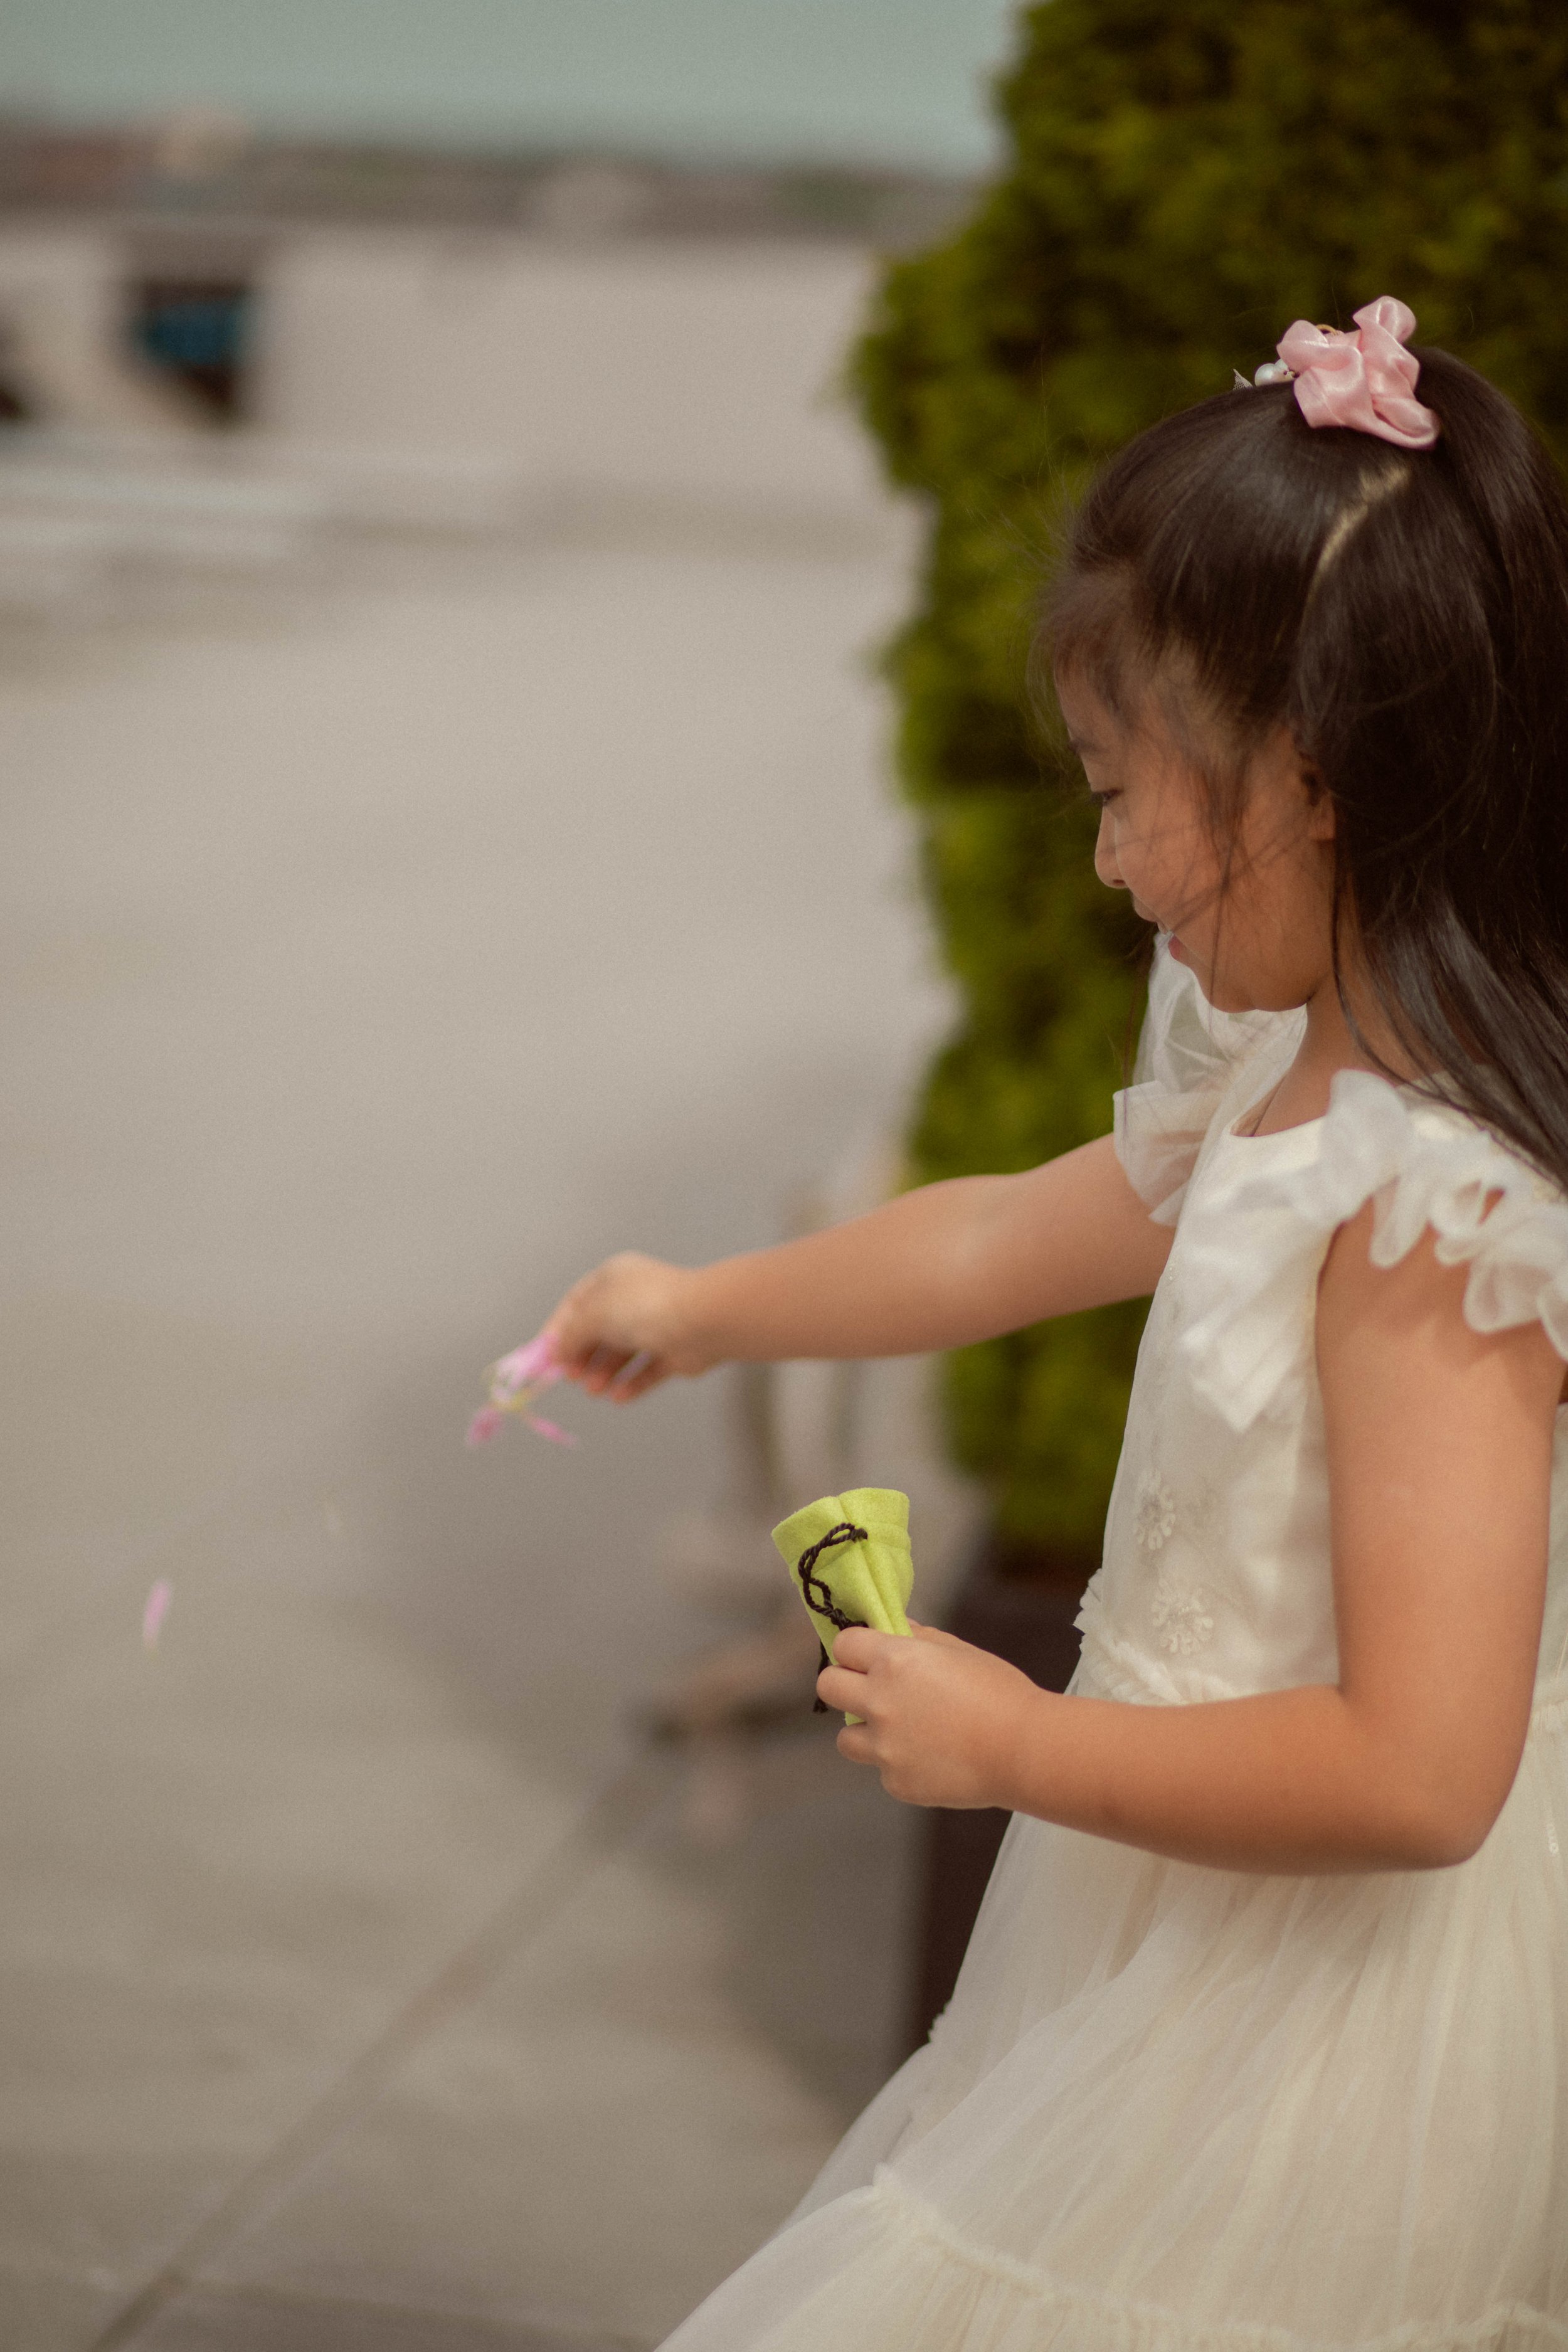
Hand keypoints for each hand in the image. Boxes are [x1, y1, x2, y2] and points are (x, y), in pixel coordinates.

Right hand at [543, 1252, 713, 1400]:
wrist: (702, 1321)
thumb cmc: (644, 1307)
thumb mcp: (594, 1315)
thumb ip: (571, 1335)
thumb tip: (555, 1351)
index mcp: (614, 1278)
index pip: (577, 1303)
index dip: (559, 1330)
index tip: (546, 1358)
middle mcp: (635, 1299)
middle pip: (599, 1331)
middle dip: (583, 1356)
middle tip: (572, 1378)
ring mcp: (657, 1325)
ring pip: (623, 1353)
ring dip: (604, 1373)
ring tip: (595, 1391)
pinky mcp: (675, 1351)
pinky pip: (647, 1369)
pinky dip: (631, 1383)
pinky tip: (618, 1397)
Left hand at [818, 1622, 1045, 1808]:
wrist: (1024, 1751)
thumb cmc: (1000, 1693)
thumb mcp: (959, 1651)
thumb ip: (917, 1638)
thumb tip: (891, 1628)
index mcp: (894, 1662)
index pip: (843, 1644)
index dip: (855, 1648)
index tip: (867, 1656)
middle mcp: (880, 1702)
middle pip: (828, 1686)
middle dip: (844, 1684)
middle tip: (870, 1691)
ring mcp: (885, 1748)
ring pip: (846, 1738)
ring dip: (865, 1731)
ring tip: (902, 1732)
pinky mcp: (896, 1783)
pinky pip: (883, 1769)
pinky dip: (900, 1764)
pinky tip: (933, 1759)